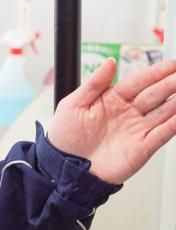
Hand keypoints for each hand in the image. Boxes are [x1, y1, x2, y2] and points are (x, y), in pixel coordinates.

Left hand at [48, 57, 175, 184]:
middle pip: (154, 94)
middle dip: (171, 83)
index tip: (172, 64)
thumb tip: (109, 62)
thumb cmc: (65, 136)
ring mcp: (136, 129)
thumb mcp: (73, 104)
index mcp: (111, 99)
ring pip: (163, 112)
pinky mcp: (142, 147)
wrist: (66, 167)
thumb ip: (94, 83)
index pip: (138, 81)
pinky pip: (162, 134)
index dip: (155, 72)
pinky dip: (174, 125)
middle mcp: (127, 112)